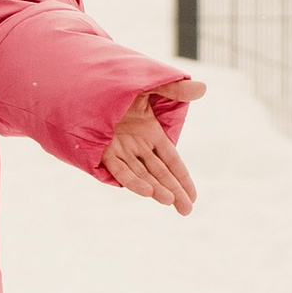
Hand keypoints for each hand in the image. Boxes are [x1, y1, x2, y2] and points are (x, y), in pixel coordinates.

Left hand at [102, 80, 202, 213]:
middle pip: (159, 173)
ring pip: (141, 174)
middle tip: (186, 210)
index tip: (193, 197)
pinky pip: (120, 169)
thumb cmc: (119, 82)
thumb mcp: (151, 86)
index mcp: (150, 132)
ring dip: (155, 188)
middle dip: (173, 191)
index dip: (182, 178)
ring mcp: (121, 150)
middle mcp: (137, 145)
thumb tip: (204, 88)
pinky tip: (146, 191)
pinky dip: (132, 180)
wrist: (87, 82)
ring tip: (169, 201)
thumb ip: (175, 90)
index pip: (171, 160)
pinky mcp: (103, 151)